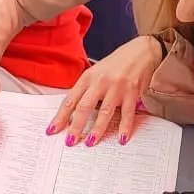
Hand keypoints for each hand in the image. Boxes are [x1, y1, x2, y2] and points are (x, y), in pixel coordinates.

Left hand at [49, 36, 163, 146]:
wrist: (141, 51)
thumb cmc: (116, 63)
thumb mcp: (96, 73)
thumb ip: (86, 90)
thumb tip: (74, 112)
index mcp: (87, 78)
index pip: (70, 100)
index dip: (60, 117)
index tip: (52, 130)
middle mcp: (100, 82)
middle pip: (84, 107)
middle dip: (76, 126)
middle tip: (70, 141)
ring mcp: (116, 87)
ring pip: (104, 112)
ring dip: (97, 129)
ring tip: (90, 142)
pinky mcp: (132, 92)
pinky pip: (127, 113)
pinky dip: (124, 127)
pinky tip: (121, 138)